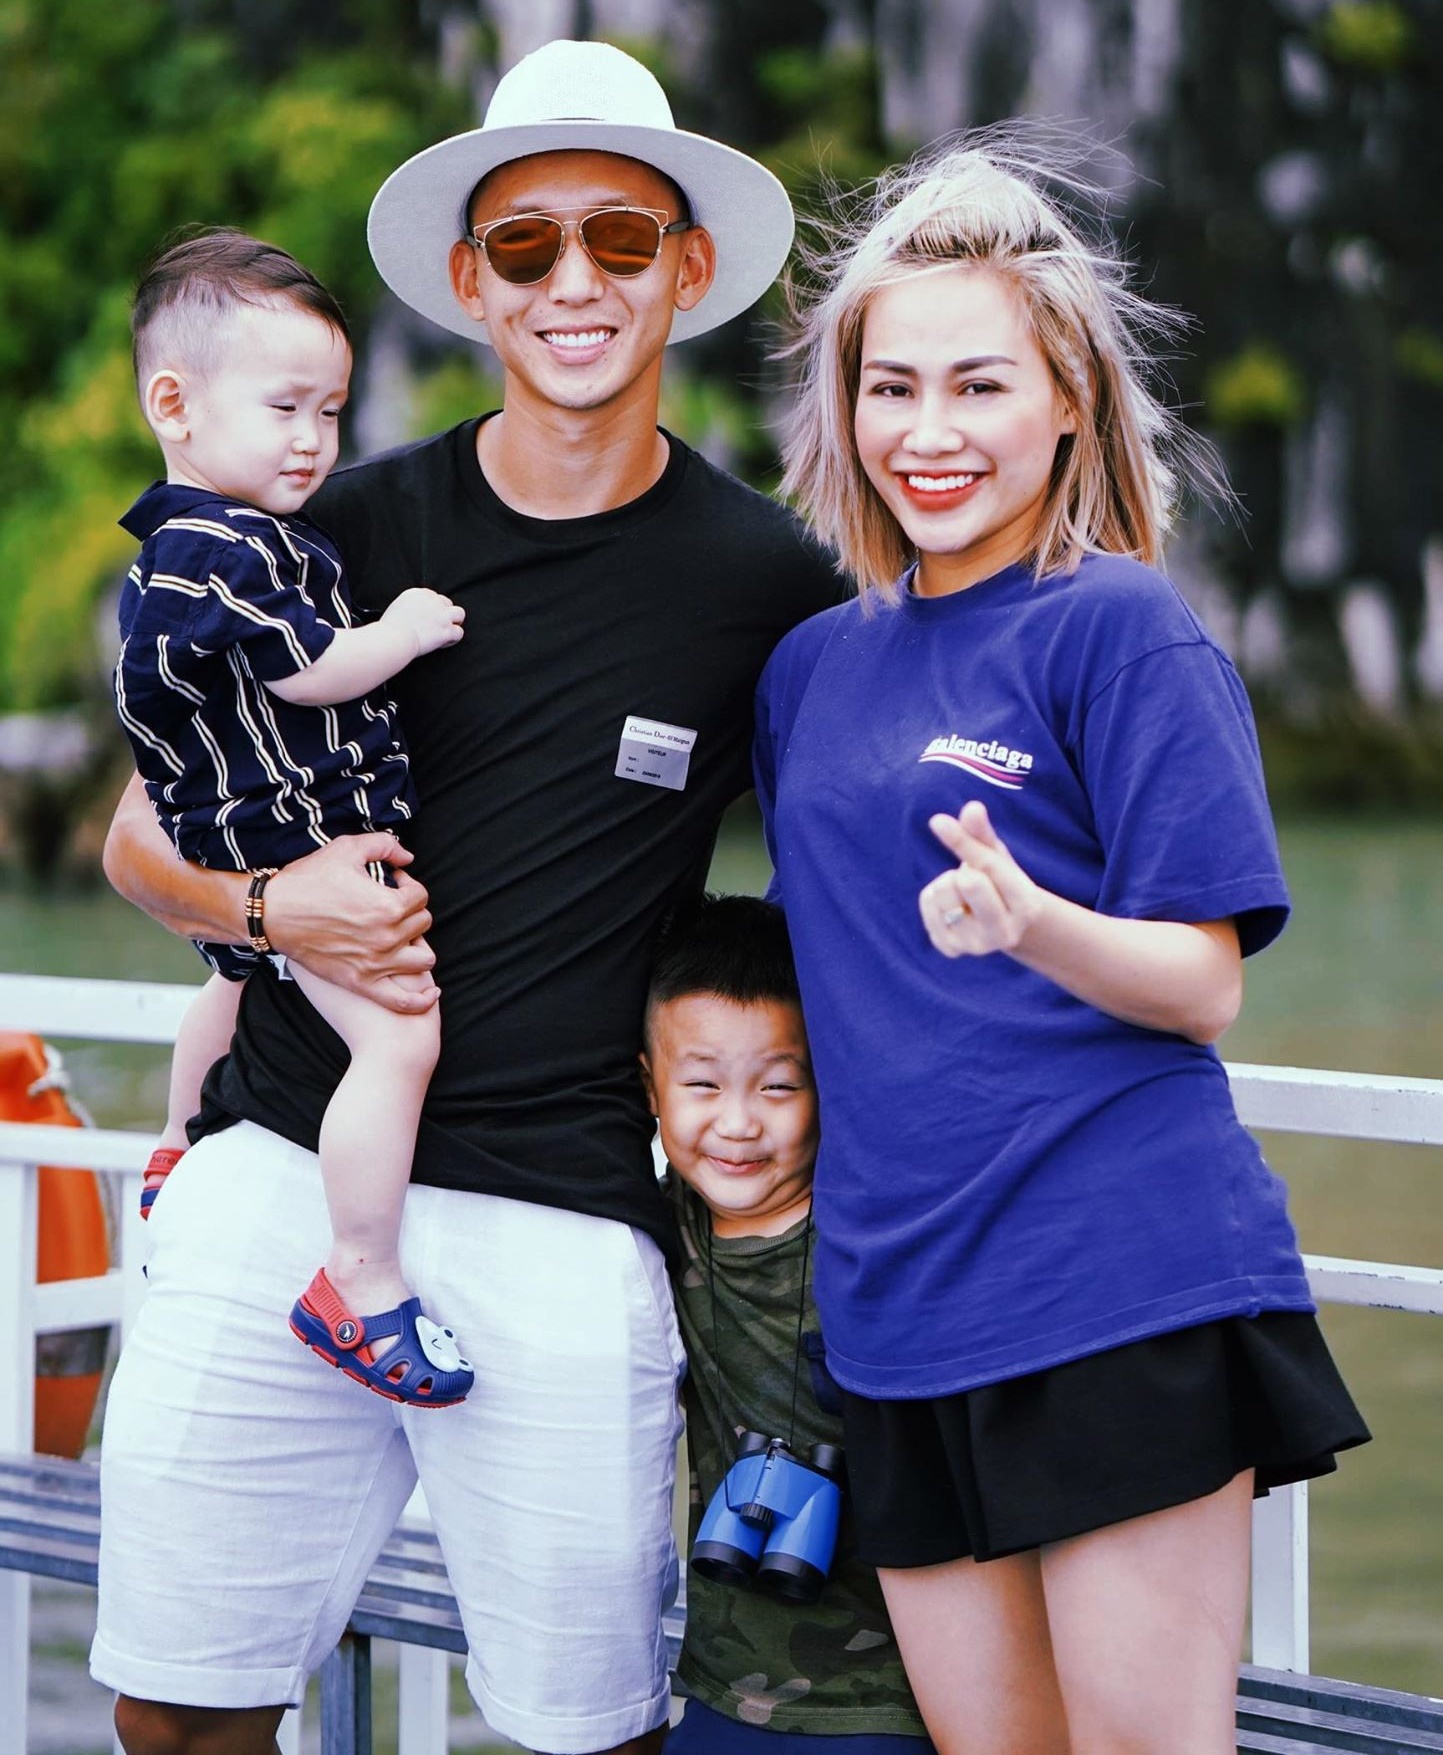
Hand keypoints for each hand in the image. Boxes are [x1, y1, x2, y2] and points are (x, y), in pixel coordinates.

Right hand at [262, 832, 439, 1013]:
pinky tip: (430, 992)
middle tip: (389, 906)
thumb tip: (408, 857)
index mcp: (388, 905)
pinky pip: (403, 1001)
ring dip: (417, 945)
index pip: (420, 896)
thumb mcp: (346, 849)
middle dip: (410, 911)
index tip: (390, 883)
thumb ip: (384, 845)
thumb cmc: (307, 880)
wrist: (271, 914)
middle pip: (423, 924)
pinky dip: (421, 1000)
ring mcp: (376, 964)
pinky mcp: (361, 984)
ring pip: (423, 959)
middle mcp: (387, 937)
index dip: (406, 885)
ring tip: (400, 936)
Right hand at [381, 588, 464, 658]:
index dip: (433, 608)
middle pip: (447, 603)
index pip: (433, 596)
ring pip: (459, 614)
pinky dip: (453, 639)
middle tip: (437, 626)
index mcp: (418, 593)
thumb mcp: (397, 607)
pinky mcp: (446, 630)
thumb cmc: (390, 628)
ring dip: (455, 622)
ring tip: (447, 631)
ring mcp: (441, 615)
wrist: (393, 638)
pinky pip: (459, 632)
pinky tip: (444, 643)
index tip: (427, 619)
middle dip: (444, 614)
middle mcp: (433, 601)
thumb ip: (410, 605)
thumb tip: (415, 614)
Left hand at [919, 800, 1043, 957]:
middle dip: (964, 870)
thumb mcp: (998, 857)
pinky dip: (934, 896)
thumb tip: (972, 807)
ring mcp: (976, 946)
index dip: (962, 841)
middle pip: (967, 883)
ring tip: (964, 893)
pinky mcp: (950, 948)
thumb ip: (984, 834)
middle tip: (974, 878)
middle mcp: (1004, 933)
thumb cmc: (1001, 882)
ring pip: (943, 892)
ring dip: (948, 882)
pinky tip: (952, 905)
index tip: (937, 821)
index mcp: (1026, 906)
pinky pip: (927, 903)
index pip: (988, 867)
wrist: (1002, 924)